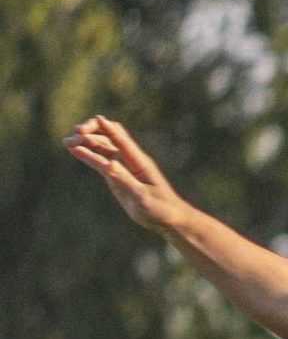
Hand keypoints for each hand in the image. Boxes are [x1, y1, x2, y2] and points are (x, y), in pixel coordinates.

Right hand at [63, 117, 194, 233]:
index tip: (97, 118)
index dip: (109, 129)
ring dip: (86, 142)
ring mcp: (124, 166)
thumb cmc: (161, 209)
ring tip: (67, 142)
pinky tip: (74, 150)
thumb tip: (107, 163)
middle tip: (74, 138)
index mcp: (140, 162)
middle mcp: (131, 160)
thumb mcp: (141, 196)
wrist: (170, 220)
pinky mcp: (117, 174)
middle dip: (92, 133)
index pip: (122, 140)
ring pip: (103, 146)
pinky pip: (101, 159)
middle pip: (110, 136)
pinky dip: (88, 153)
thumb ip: (123, 179)